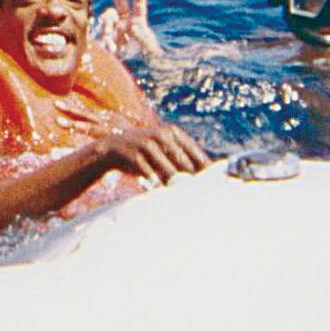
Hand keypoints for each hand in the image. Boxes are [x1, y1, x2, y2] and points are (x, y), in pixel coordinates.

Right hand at [89, 120, 210, 184]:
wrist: (114, 147)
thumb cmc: (146, 152)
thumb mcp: (164, 148)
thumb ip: (181, 158)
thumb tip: (206, 175)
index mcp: (173, 132)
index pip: (195, 152)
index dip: (206, 169)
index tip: (216, 183)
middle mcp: (162, 136)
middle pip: (185, 162)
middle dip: (193, 179)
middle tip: (202, 195)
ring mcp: (148, 145)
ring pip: (169, 169)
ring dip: (177, 185)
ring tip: (185, 198)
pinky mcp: (135, 156)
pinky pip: (151, 174)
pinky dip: (158, 185)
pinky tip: (163, 193)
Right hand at [96, 0, 163, 59]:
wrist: (137, 78)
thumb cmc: (149, 65)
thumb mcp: (150, 52)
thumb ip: (143, 38)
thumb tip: (134, 25)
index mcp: (139, 24)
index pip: (138, 4)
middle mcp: (126, 25)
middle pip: (120, 2)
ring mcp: (115, 32)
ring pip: (107, 19)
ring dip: (108, 27)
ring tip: (114, 46)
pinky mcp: (106, 42)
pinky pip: (102, 36)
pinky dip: (104, 40)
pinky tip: (111, 50)